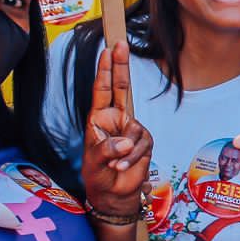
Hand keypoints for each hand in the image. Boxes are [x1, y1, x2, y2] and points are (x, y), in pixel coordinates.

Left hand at [82, 42, 152, 216]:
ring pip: (136, 131)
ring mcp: (133, 131)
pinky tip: (123, 167)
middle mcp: (117, 120)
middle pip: (122, 88)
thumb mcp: (94, 161)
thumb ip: (107, 149)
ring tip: (115, 166)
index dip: (105, 70)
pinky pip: (143, 145)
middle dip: (121, 67)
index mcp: (99, 119)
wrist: (114, 196)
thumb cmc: (98, 177)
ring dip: (126, 152)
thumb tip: (126, 141)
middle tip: (120, 44)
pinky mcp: (145, 143)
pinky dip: (133, 158)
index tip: (108, 50)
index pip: (102, 90)